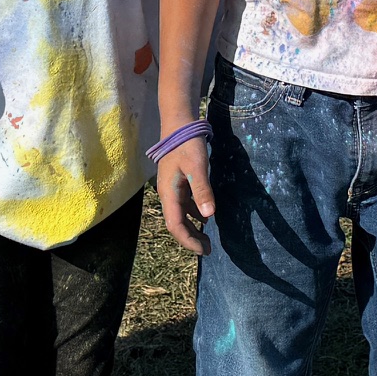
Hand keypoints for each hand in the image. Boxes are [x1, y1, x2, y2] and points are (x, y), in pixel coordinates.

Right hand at [157, 140, 214, 256]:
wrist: (178, 125)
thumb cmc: (187, 145)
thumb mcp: (197, 167)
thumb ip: (202, 190)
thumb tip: (209, 215)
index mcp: (169, 193)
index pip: (175, 225)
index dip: (188, 240)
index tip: (203, 250)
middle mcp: (167, 194)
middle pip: (176, 224)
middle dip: (191, 239)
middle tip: (208, 250)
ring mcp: (171, 189)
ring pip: (180, 216)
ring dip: (193, 229)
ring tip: (207, 239)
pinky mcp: (177, 183)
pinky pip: (184, 206)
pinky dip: (194, 215)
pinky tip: (205, 218)